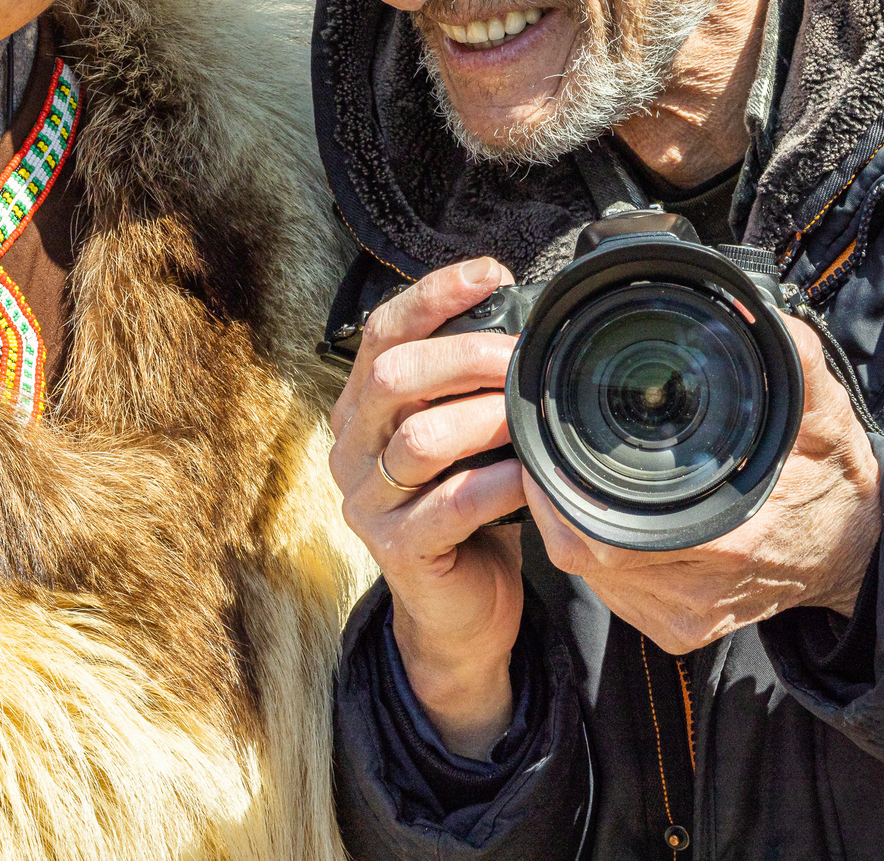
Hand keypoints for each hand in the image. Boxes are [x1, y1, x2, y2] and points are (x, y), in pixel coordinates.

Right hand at [328, 257, 531, 757]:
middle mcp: (352, 447)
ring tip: (531, 414)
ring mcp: (368, 501)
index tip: (490, 273)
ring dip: (485, 418)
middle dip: (464, 355)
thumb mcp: (462, 437)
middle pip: (393, 376)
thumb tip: (528, 321)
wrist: (462, 610)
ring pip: (420, 440)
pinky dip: (496, 485)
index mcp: (363, 408)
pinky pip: (448, 507)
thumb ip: (468, 388)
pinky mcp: (397, 551)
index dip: (432, 296)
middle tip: (523, 356)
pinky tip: (530, 476)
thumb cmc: (469, 508)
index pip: (382, 333)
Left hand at [526, 313, 881, 654]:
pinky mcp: (678, 630)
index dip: (560, 488)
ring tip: (578, 475)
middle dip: (556, 498)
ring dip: (574, 524)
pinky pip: (612, 593)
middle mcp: (698, 590)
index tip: (548, 445)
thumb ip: (792, 359)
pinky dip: (599, 552)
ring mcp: (685, 617)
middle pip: (581, 552)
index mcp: (728, 541)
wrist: (862, 554)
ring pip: (589, 575)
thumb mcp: (824, 412)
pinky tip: (611, 516)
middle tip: (552, 450)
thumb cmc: (835, 482)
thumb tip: (755, 308)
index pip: (602, 531)